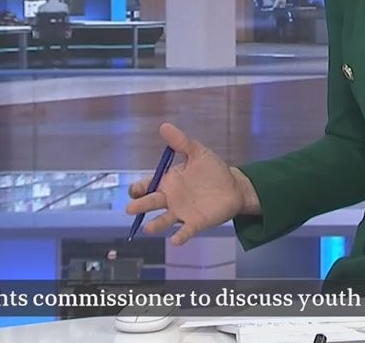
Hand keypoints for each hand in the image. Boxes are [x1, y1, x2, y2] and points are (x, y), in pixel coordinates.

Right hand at [124, 123, 259, 244]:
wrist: (234, 185)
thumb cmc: (212, 170)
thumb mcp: (197, 153)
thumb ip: (181, 142)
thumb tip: (164, 126)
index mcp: (168, 182)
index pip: (146, 186)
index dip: (139, 188)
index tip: (137, 189)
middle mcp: (171, 199)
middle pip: (150, 203)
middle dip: (140, 206)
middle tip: (130, 209)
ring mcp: (182, 212)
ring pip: (164, 220)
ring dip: (155, 225)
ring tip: (147, 229)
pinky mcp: (196, 223)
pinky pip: (185, 230)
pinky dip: (180, 235)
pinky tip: (175, 240)